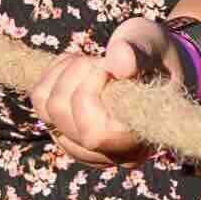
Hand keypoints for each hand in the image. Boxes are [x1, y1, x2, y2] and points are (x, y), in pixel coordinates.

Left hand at [31, 16, 200, 161]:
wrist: (160, 68)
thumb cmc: (160, 57)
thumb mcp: (154, 45)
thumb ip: (139, 53)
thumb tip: (117, 62)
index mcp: (138, 139)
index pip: (93, 133)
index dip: (89, 92)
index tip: (109, 65)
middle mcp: (111, 154)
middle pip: (62, 114)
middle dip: (77, 72)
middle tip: (103, 60)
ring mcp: (87, 147)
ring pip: (46, 108)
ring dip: (63, 73)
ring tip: (92, 62)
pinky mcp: (68, 134)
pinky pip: (40, 104)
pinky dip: (53, 76)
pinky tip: (78, 68)